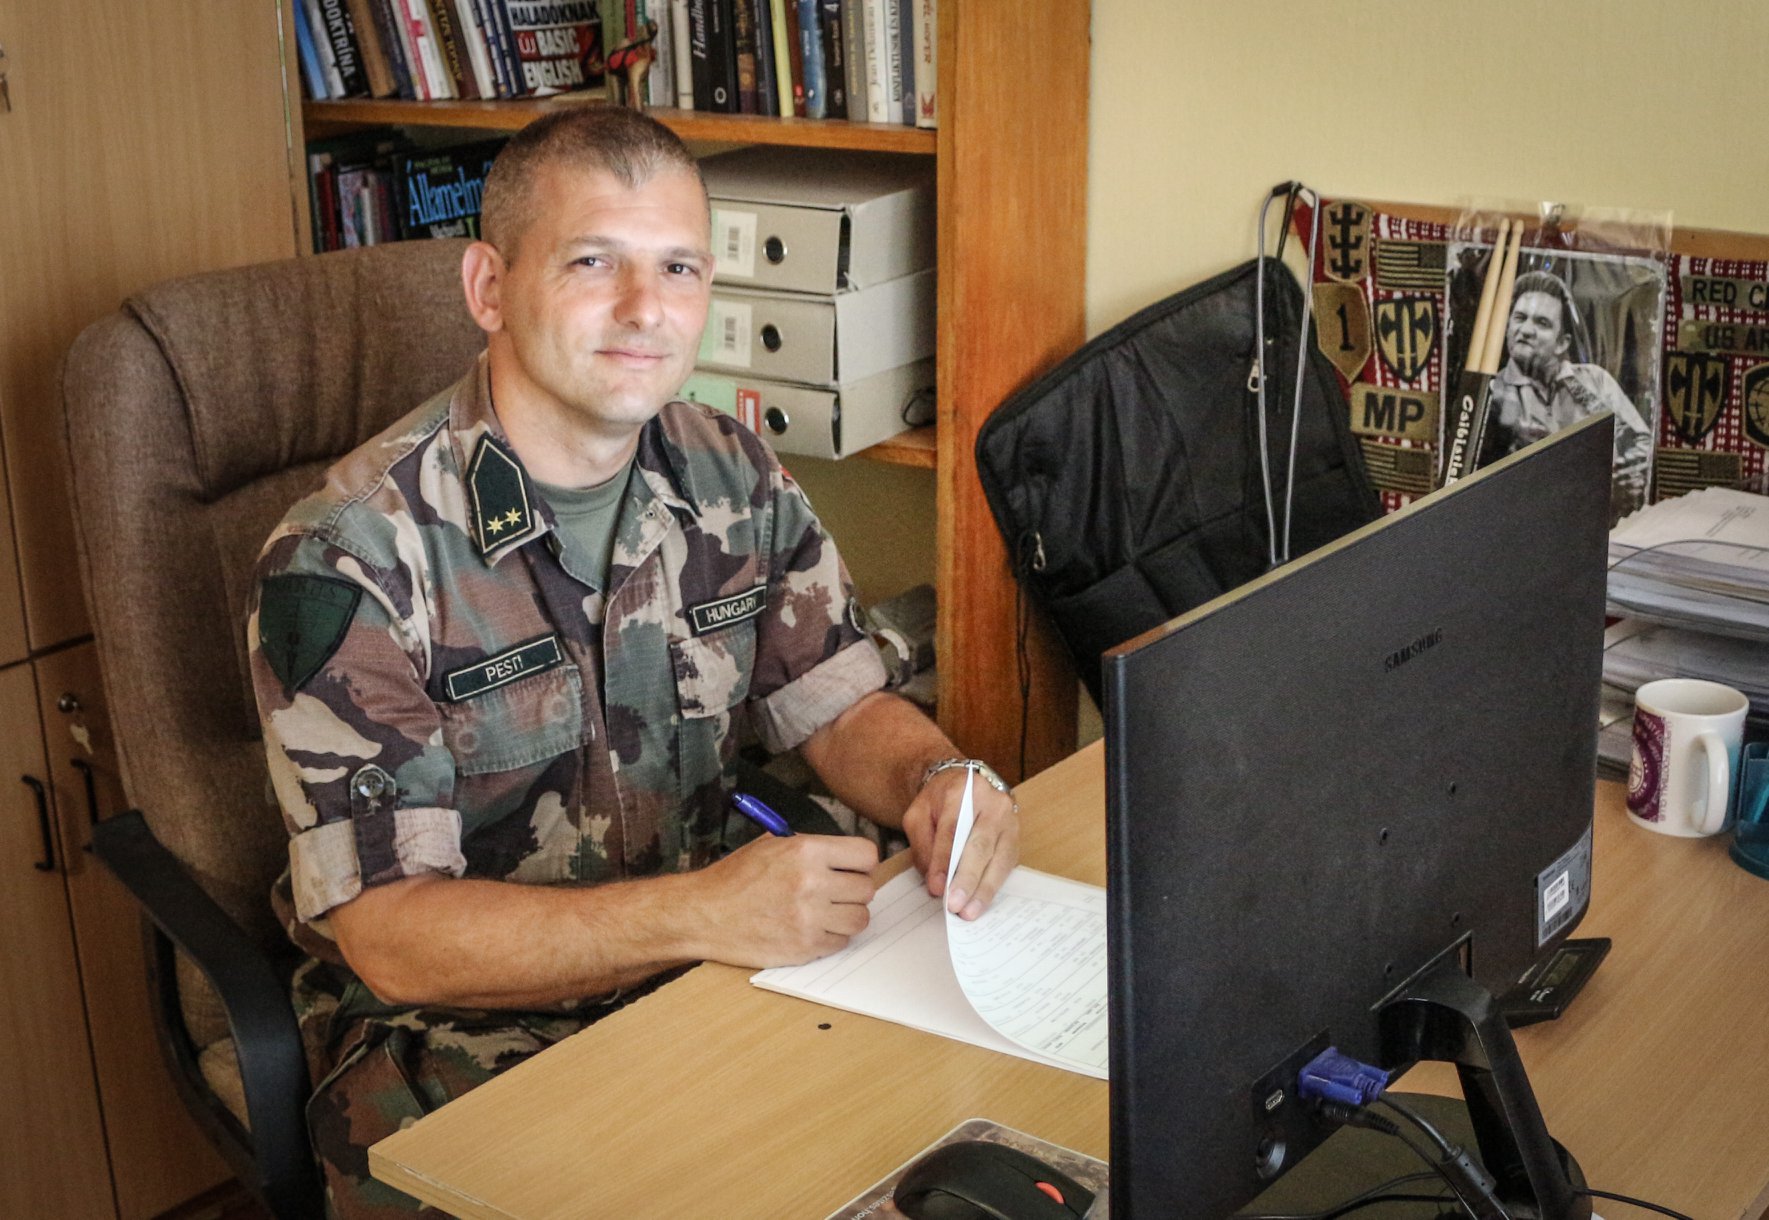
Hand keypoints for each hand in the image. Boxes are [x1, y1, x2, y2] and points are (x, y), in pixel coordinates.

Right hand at [689, 834, 878, 967]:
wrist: (703, 914)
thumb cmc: (734, 879)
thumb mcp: (771, 846)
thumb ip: (811, 848)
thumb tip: (846, 857)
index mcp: (805, 851)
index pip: (866, 855)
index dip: (862, 862)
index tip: (854, 868)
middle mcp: (811, 883)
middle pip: (867, 889)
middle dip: (855, 890)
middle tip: (838, 892)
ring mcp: (809, 918)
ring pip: (860, 919)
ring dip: (848, 916)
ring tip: (829, 912)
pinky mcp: (804, 947)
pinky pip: (841, 943)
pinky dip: (831, 938)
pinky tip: (812, 929)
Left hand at [902, 769, 1019, 920]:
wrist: (966, 783)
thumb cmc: (940, 801)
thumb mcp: (919, 813)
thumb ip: (923, 844)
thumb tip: (934, 880)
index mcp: (963, 790)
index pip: (952, 830)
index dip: (943, 861)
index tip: (936, 887)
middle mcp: (992, 803)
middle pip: (980, 845)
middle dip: (967, 879)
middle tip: (954, 904)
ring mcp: (1009, 820)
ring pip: (1000, 858)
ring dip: (984, 889)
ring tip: (970, 912)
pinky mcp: (1016, 837)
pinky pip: (1008, 865)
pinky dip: (994, 886)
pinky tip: (982, 902)